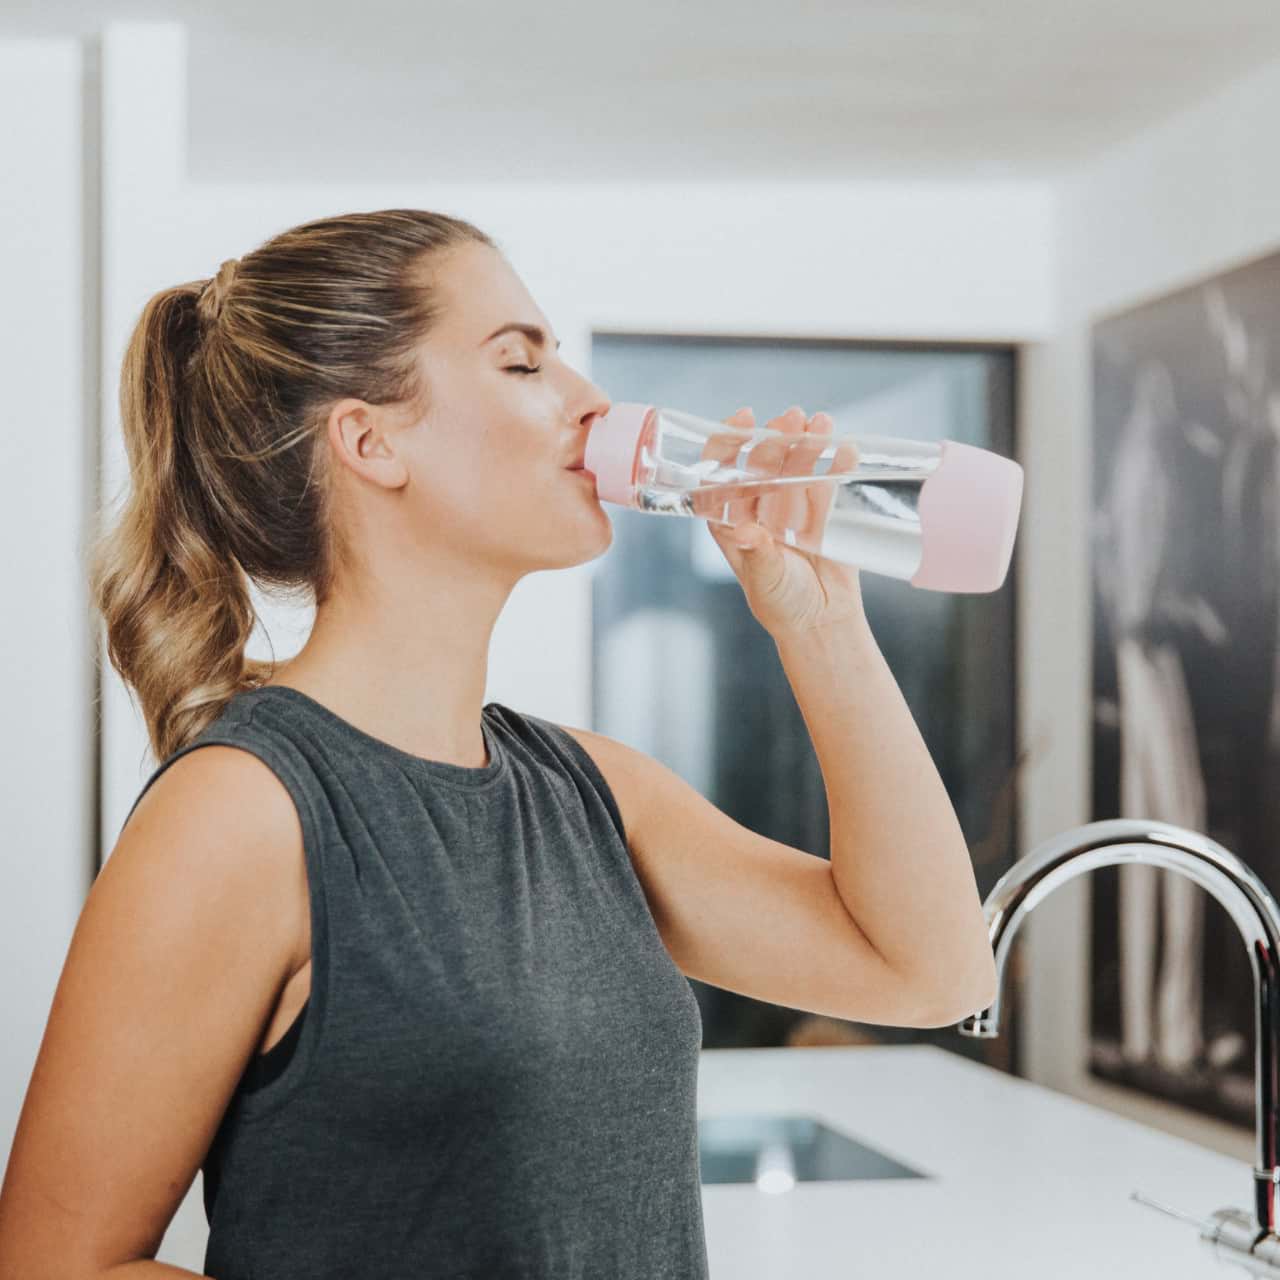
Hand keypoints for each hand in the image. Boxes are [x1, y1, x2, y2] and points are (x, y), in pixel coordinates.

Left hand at [703, 405, 864, 637]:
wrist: (823, 621)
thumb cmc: (783, 605)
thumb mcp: (766, 580)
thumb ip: (758, 554)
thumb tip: (746, 532)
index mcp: (732, 521)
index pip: (722, 474)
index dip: (727, 444)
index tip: (742, 419)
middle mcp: (759, 509)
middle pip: (763, 464)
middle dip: (776, 439)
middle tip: (791, 418)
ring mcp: (792, 507)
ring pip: (796, 466)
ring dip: (807, 443)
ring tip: (822, 424)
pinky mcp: (824, 512)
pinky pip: (829, 482)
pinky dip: (838, 465)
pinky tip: (846, 449)